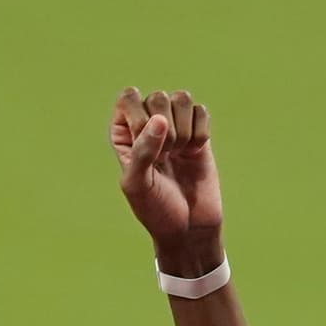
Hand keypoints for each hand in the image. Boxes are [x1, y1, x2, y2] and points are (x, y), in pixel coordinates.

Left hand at [110, 88, 222, 265]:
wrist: (189, 228)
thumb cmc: (156, 210)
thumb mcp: (138, 186)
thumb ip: (142, 151)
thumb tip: (159, 120)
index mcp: (124, 134)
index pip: (128, 98)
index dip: (140, 117)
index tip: (145, 147)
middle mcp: (147, 125)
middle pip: (158, 97)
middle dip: (165, 128)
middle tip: (166, 158)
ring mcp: (174, 126)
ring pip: (182, 98)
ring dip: (184, 129)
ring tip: (179, 155)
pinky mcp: (198, 132)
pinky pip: (201, 111)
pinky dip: (200, 133)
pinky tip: (194, 153)